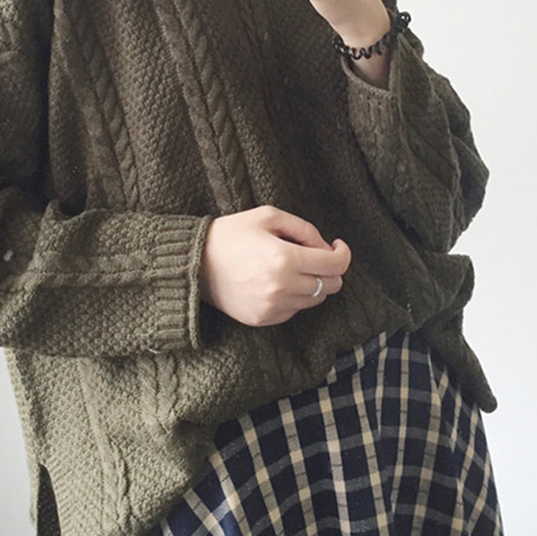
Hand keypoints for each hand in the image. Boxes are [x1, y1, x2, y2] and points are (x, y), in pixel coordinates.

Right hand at [199, 205, 351, 326]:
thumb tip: (326, 247)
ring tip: (292, 268)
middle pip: (330, 285)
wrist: (193, 263)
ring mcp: (272, 307)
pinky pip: (294, 311)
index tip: (336, 246)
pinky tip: (276, 282)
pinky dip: (294, 297)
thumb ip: (304, 229)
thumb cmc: (230, 234)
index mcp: (284, 258)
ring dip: (312, 283)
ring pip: (314, 300)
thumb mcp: (268, 216)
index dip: (342, 254)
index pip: (335, 265)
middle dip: (329, 269)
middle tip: (315, 256)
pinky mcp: (262, 319)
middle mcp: (282, 287)